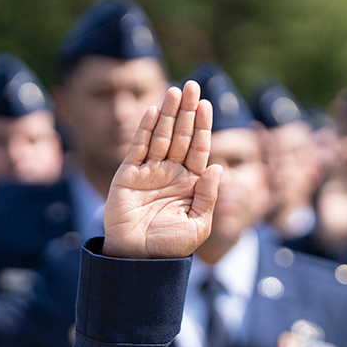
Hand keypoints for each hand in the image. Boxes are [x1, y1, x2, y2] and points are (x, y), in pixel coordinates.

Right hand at [103, 81, 221, 258]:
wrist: (139, 260)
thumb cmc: (171, 246)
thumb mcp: (198, 224)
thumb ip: (208, 195)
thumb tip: (218, 166)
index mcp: (191, 184)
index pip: (199, 148)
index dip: (202, 126)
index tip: (207, 105)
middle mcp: (171, 173)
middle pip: (181, 136)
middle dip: (187, 111)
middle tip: (193, 86)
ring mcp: (149, 172)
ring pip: (161, 136)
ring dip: (168, 114)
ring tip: (175, 91)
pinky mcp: (128, 175)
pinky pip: (138, 148)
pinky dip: (145, 130)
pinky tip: (154, 112)